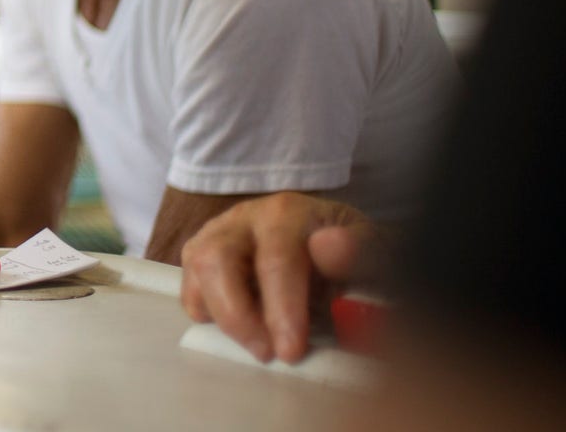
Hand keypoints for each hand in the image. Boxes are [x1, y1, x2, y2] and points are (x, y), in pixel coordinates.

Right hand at [179, 192, 379, 362]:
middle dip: (237, 315)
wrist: (336, 243)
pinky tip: (240, 329)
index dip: (281, 310)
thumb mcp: (376, 251)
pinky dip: (206, 311)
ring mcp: (219, 234)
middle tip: (266, 352)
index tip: (292, 350)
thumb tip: (328, 247)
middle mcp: (245, 218)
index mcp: (288, 214)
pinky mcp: (203, 254)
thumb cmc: (353, 253)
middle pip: (216, 260)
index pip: (275, 260)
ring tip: (256, 345)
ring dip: (220, 315)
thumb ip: (362, 250)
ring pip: (195, 268)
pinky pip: (189, 284)